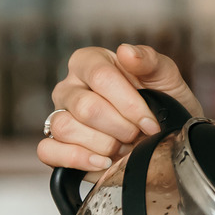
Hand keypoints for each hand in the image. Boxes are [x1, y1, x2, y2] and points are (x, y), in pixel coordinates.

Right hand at [36, 43, 203, 172]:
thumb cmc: (163, 102)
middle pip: (85, 107)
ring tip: (122, 147)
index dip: (129, 104)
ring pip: (65, 128)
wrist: (164, 135)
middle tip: (137, 134)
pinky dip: (77, 159)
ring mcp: (60, 115)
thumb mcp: (165, 77)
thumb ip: (149, 60)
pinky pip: (48, 151)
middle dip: (120, 128)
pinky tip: (103, 162)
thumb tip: (126, 51)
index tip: (150, 122)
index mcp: (91, 62)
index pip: (101, 77)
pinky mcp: (55, 145)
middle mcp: (70, 87)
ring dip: (103, 145)